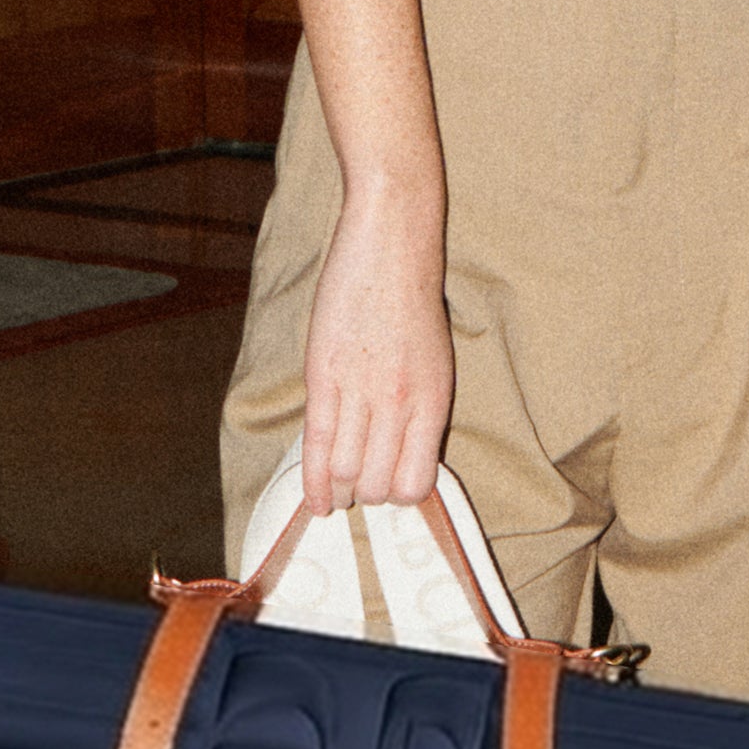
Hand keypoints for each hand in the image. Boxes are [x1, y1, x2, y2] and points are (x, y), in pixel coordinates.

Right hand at [298, 183, 453, 514]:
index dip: (400, 494)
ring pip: (346, 472)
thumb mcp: (435, 361)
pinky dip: (313, 481)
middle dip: (367, 494)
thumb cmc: (414, 300)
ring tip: (335, 491)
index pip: (417, 482)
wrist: (392, 246)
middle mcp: (400, 404)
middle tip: (358, 488)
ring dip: (339, 489)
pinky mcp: (324, 377)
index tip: (389, 490)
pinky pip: (317, 444)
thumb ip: (419, 410)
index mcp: (434, 402)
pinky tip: (313, 501)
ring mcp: (360, 392)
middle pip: (378, 485)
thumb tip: (402, 458)